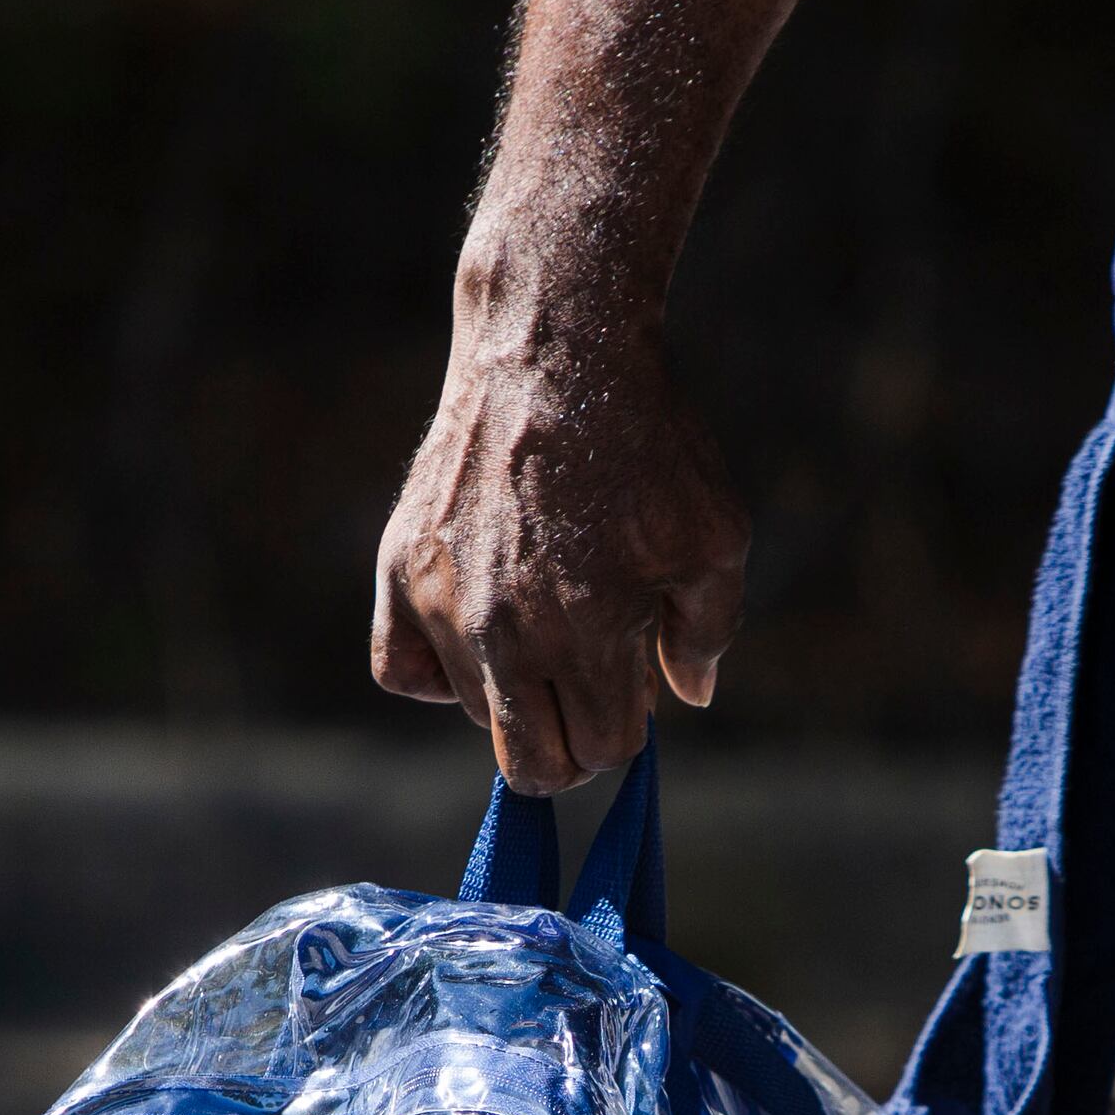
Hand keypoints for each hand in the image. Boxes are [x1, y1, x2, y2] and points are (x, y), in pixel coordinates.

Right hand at [370, 291, 748, 795]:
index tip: (632, 682)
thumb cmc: (647, 445)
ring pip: (475, 714)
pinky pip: (401, 673)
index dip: (627, 728)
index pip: (601, 753)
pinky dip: (437, 669)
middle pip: (531, 766)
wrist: (554, 349)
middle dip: (572, 743)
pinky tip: (476, 629)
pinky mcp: (400, 571)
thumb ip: (708, 632)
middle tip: (589, 686)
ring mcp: (443, 605)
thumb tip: (688, 698)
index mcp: (588, 636)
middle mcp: (505, 635)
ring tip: (542, 619)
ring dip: (514, 691)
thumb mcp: (714, 538)